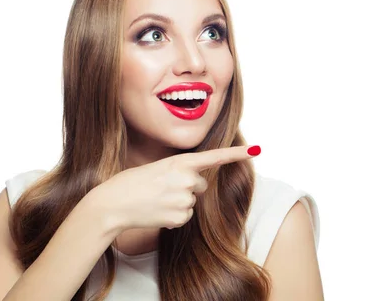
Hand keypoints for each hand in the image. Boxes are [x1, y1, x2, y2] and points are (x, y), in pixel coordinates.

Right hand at [100, 145, 260, 231]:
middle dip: (186, 188)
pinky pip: (185, 217)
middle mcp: (186, 179)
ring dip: (176, 203)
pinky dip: (172, 217)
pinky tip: (156, 212)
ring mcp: (184, 199)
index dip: (236, 153)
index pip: (214, 157)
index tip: (256, 150)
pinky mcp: (180, 217)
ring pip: (191, 202)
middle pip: (200, 185)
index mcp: (179, 162)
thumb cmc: (130, 183)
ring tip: (154, 201)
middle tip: (161, 189)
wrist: (112, 204)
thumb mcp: (157, 168)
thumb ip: (179, 172)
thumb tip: (194, 186)